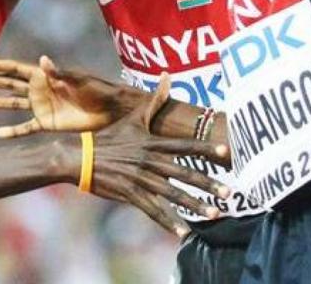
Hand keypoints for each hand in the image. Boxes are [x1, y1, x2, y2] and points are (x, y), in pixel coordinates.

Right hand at [0, 56, 140, 137]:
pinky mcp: (47, 124)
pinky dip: (12, 131)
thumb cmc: (98, 90)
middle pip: (7, 86)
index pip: (15, 70)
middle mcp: (39, 90)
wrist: (112, 111)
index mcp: (45, 75)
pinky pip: (26, 128)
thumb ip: (59, 73)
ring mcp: (41, 107)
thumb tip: (41, 60)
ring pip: (11, 105)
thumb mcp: (79, 80)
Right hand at [86, 76, 229, 235]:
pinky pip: (153, 211)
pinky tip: (183, 234)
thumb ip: (154, 101)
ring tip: (215, 214)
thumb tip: (168, 76)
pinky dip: (168, 223)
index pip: (185, 146)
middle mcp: (150, 161)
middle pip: (184, 174)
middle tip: (229, 194)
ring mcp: (140, 179)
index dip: (205, 149)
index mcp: (152, 143)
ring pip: (173, 195)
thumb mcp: (133, 118)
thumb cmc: (109, 137)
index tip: (226, 154)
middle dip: (209, 184)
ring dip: (195, 206)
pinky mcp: (130, 194)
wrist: (81, 157)